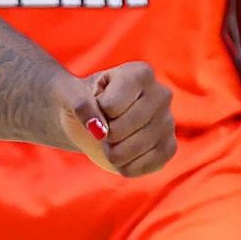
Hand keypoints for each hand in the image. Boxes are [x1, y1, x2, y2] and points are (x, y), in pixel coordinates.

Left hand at [58, 62, 175, 176]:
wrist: (91, 121)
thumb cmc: (82, 101)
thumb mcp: (71, 96)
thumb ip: (80, 105)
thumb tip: (98, 129)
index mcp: (140, 72)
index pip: (111, 106)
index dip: (96, 112)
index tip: (97, 104)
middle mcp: (161, 94)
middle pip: (123, 129)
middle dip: (104, 135)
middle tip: (103, 127)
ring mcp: (168, 121)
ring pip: (135, 149)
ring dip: (113, 153)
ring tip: (111, 141)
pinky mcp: (170, 147)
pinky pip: (149, 164)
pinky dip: (127, 167)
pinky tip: (121, 156)